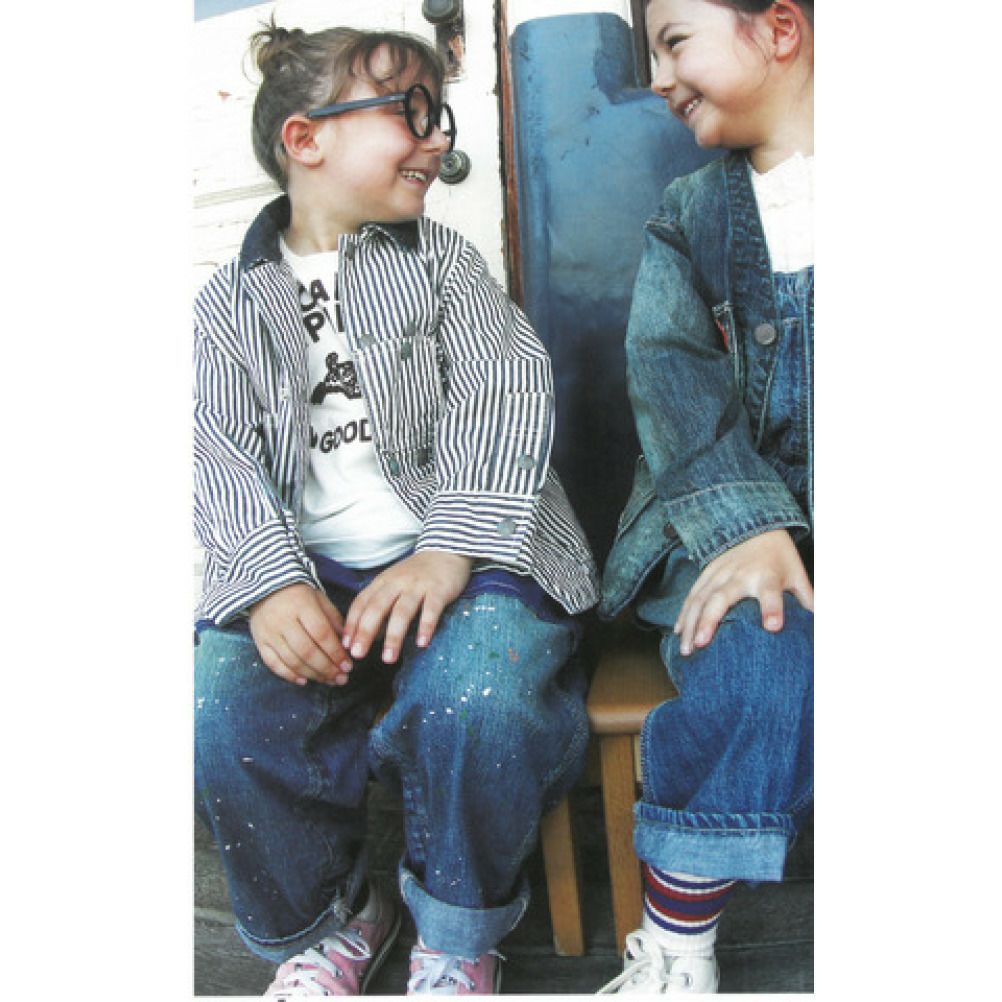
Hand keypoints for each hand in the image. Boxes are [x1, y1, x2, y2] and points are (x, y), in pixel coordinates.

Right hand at [248, 583, 353, 685]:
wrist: (265, 587)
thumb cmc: (298, 594)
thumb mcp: (320, 599)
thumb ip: (333, 620)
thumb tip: (346, 645)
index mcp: (302, 606)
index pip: (321, 634)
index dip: (335, 653)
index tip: (348, 666)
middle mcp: (283, 621)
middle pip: (307, 651)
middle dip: (327, 668)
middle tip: (341, 678)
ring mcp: (269, 633)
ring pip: (291, 661)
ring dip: (312, 675)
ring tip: (328, 681)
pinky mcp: (260, 642)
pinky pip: (273, 664)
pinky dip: (289, 675)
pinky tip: (304, 681)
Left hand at [342, 550, 473, 663]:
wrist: (446, 550)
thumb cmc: (416, 573)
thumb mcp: (393, 583)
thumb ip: (380, 605)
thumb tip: (369, 636)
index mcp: (383, 581)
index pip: (362, 603)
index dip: (352, 624)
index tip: (346, 645)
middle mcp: (397, 583)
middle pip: (378, 608)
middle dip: (366, 632)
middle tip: (358, 654)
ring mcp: (418, 586)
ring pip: (402, 611)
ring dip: (394, 636)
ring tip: (388, 658)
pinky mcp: (439, 589)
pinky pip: (431, 610)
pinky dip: (426, 626)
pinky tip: (422, 643)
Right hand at [675, 529, 812, 655]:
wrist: (755, 524)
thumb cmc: (779, 557)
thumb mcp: (798, 575)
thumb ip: (807, 601)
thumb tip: (822, 629)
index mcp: (767, 575)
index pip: (770, 592)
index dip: (772, 608)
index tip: (773, 627)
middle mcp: (740, 574)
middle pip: (722, 597)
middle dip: (710, 620)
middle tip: (702, 644)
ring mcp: (719, 573)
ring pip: (700, 598)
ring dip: (691, 623)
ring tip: (687, 649)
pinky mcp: (706, 573)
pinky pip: (692, 595)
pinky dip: (684, 614)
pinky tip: (678, 632)